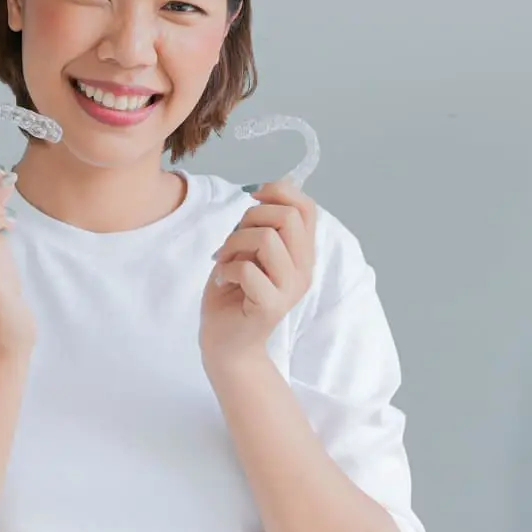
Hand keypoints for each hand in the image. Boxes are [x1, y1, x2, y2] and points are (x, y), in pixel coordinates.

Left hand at [200, 180, 316, 369]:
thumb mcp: (247, 251)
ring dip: (235, 244)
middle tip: (232, 241)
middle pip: (288, 217)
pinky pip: (248, 270)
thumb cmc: (233, 294)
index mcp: (301, 253)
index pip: (307, 208)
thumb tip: (266, 188)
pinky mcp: (271, 306)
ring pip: (268, 240)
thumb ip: (260, 226)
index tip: (252, 198)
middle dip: (250, 218)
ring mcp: (290, 289)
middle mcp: (303, 270)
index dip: (279, 191)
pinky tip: (224, 281)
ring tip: (225, 262)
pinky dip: (227, 269)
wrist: (225, 343)